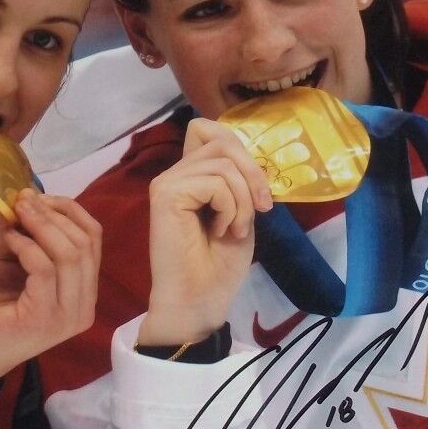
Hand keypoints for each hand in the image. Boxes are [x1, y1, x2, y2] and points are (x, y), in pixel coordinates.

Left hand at [0, 190, 101, 395]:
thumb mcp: (3, 262)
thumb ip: (17, 232)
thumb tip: (18, 193)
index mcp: (81, 292)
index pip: (94, 239)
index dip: (68, 210)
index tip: (36, 196)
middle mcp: (83, 306)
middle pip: (86, 242)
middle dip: (53, 213)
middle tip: (22, 199)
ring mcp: (67, 315)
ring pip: (71, 253)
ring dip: (41, 224)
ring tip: (15, 212)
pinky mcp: (44, 318)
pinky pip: (45, 268)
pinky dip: (27, 245)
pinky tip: (9, 240)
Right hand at [137, 118, 272, 345]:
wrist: (199, 300)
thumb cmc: (218, 265)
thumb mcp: (240, 211)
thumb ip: (237, 180)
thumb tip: (249, 155)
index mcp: (191, 176)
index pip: (208, 128)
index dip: (240, 148)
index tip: (258, 191)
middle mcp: (176, 173)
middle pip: (222, 141)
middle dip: (252, 173)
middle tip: (262, 209)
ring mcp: (167, 182)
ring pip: (223, 163)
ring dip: (242, 199)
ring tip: (234, 229)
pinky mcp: (166, 194)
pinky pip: (215, 182)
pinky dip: (230, 207)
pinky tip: (219, 231)